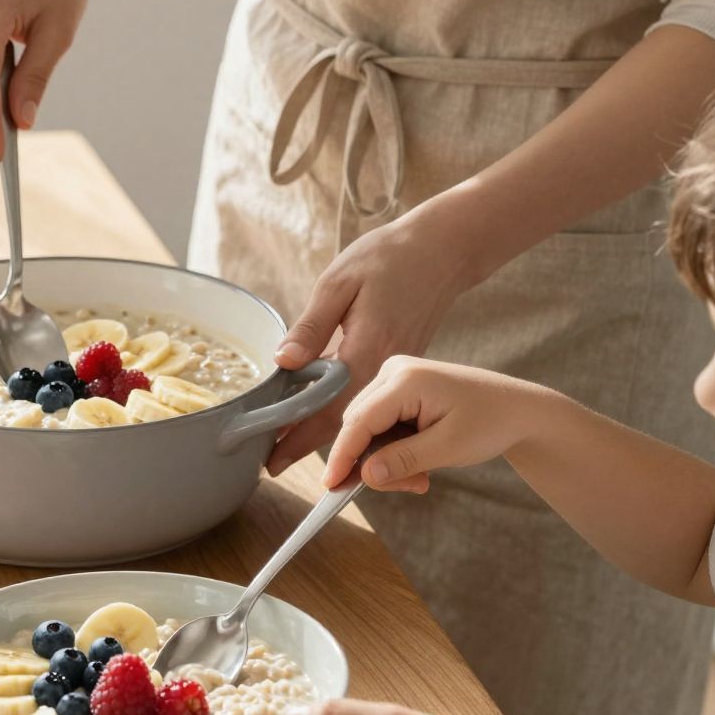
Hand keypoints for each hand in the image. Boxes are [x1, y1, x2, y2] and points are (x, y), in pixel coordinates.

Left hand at [267, 191, 498, 475]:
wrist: (443, 250)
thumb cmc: (388, 258)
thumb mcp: (340, 283)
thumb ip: (312, 326)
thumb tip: (283, 362)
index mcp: (367, 349)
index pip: (327, 406)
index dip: (298, 436)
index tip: (272, 458)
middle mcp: (386, 368)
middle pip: (343, 420)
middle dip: (306, 444)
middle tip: (272, 463)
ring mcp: (397, 368)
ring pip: (359, 412)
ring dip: (325, 432)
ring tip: (289, 446)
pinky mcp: (402, 364)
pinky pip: (372, 398)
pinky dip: (346, 412)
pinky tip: (322, 414)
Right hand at [322, 357, 543, 494]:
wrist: (519, 409)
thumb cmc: (491, 422)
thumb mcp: (448, 447)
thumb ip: (403, 460)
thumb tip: (365, 475)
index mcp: (405, 379)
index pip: (359, 421)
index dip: (342, 456)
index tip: (330, 486)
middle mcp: (394, 371)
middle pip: (360, 426)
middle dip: (375, 463)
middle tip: (410, 487)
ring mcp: (397, 378)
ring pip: (370, 430)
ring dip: (388, 461)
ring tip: (421, 480)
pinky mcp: (402, 390)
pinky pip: (383, 426)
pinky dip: (396, 451)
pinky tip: (420, 466)